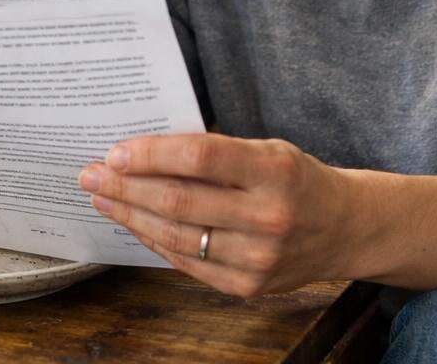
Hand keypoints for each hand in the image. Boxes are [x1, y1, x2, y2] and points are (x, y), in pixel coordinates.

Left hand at [78, 133, 355, 297]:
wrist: (345, 228)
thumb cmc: (297, 180)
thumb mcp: (269, 150)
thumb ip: (216, 152)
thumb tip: (146, 151)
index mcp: (275, 171)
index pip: (201, 157)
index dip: (152, 154)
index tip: (117, 151)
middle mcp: (268, 216)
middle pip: (179, 201)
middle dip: (126, 187)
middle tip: (91, 173)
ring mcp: (258, 257)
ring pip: (176, 237)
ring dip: (131, 216)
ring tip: (103, 198)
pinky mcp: (247, 285)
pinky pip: (187, 263)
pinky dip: (155, 242)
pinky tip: (134, 224)